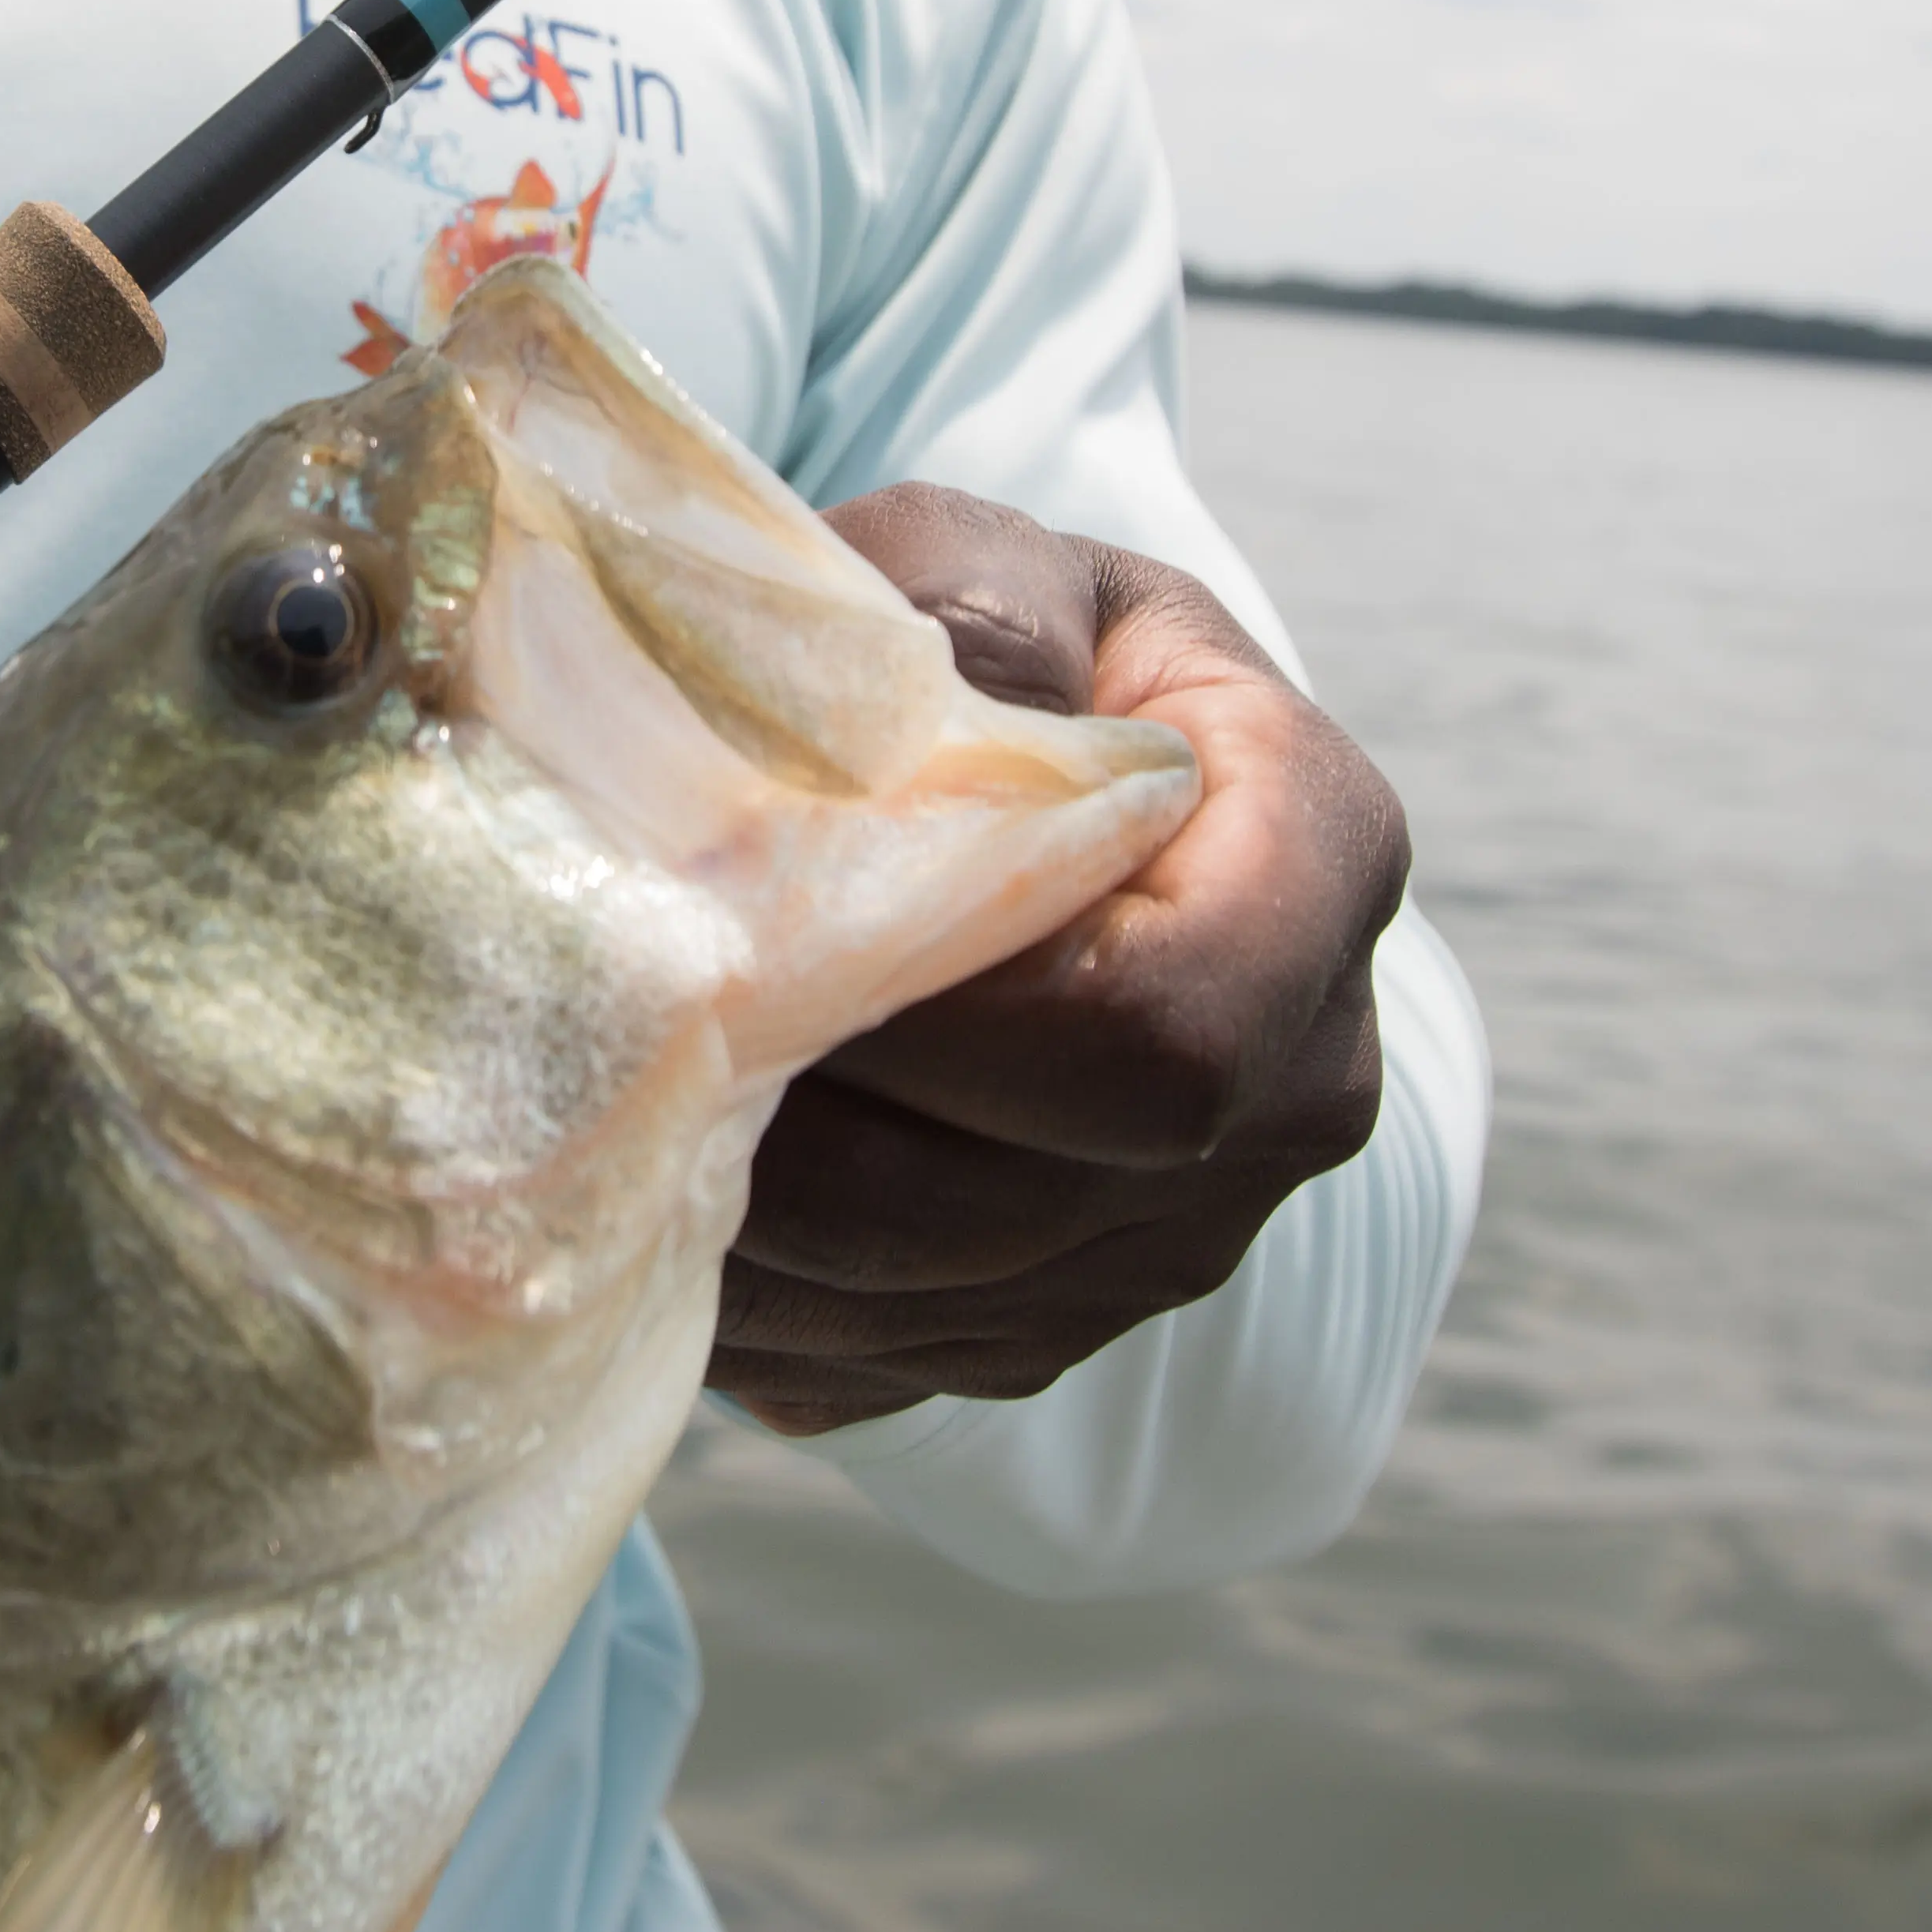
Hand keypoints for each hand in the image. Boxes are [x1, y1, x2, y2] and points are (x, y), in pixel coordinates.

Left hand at [710, 485, 1409, 1434]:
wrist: (1041, 786)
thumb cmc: (1002, 650)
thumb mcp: (991, 566)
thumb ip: (974, 606)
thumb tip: (959, 702)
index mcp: (1322, 867)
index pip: (1156, 1028)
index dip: (946, 1022)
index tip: (758, 944)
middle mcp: (1304, 1080)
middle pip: (1030, 1191)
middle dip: (807, 1127)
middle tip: (633, 1042)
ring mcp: (1193, 1230)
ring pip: (940, 1295)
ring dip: (751, 1232)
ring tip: (609, 1122)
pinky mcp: (1071, 1323)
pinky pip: (895, 1365)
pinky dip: (758, 1307)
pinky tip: (657, 1204)